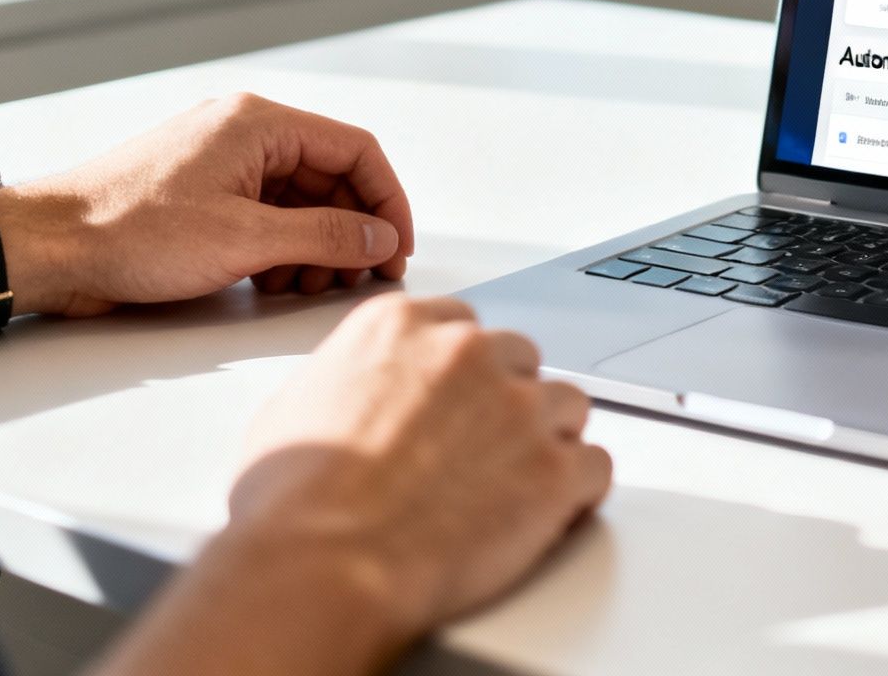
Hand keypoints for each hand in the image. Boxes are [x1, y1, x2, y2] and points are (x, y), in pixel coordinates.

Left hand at [0, 93, 414, 316]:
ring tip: (310, 287)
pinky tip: (274, 284)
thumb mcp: (244, 238)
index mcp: (259, 124)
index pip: (356, 151)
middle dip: (351, 232)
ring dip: (318, 248)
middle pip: (332, 179)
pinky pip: (269, 218)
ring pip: (302, 203)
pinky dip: (284, 252)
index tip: (397, 249)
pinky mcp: (205, 198)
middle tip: (359, 278)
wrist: (48, 249)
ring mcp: (224, 166)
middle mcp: (246, 135)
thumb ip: (325, 235)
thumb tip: (381, 239)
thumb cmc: (129, 230)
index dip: (388, 202)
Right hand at [231, 295, 611, 652]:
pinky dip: (578, 491)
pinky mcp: (555, 468)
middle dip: (505, 403)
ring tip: (509, 487)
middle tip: (480, 452)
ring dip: (546, 440)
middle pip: (519, 360)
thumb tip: (354, 397)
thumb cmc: (294, 500)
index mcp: (402, 326)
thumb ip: (346, 381)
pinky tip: (548, 513)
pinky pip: (595, 465)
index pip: (462, 326)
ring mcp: (520, 407)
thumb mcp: (292, 408)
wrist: (325, 561)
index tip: (459, 400)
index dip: (464, 372)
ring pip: (566, 405)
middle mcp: (468, 353)